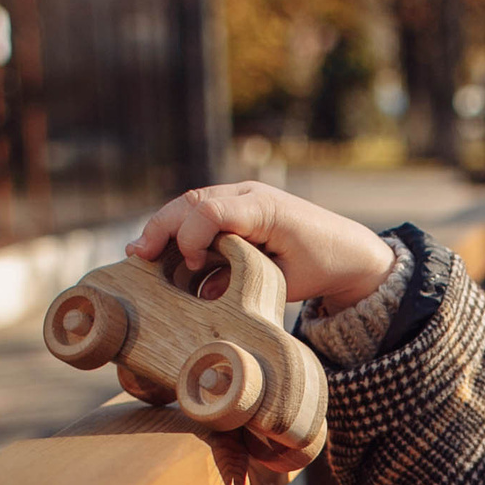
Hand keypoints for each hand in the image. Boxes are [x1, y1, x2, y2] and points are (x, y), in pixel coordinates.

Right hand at [127, 182, 397, 311]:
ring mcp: (241, 196)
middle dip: (161, 228)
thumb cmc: (320, 265)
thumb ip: (243, 281)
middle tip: (138, 257)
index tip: (193, 266)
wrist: (346, 248)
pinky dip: (179, 229)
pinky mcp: (236, 207)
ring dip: (164, 227)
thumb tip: (201, 290)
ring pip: (190, 202)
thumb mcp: (285, 281)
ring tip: (140, 254)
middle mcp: (248, 194)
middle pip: (192, 200)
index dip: (191, 238)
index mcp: (264, 208)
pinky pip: (200, 211)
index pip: (211, 211)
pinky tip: (160, 250)